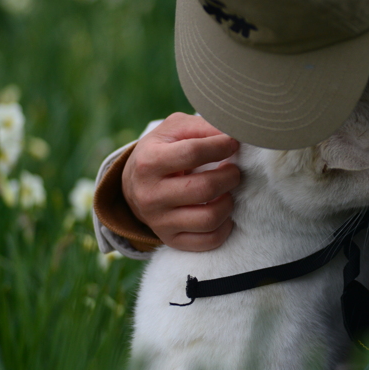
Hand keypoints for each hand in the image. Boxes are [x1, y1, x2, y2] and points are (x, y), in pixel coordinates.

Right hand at [122, 113, 240, 250]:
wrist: (134, 184)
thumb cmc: (163, 150)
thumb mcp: (174, 129)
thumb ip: (202, 127)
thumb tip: (234, 133)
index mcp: (149, 161)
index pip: (194, 152)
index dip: (221, 146)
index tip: (233, 143)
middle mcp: (150, 194)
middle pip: (205, 188)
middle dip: (230, 176)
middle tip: (234, 170)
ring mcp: (159, 221)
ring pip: (209, 218)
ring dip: (228, 203)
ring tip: (228, 191)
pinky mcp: (170, 239)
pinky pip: (208, 241)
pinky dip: (224, 228)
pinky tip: (223, 213)